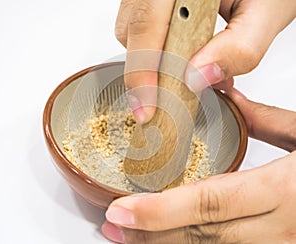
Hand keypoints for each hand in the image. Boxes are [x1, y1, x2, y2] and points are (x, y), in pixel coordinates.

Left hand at [101, 89, 295, 242]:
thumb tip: (226, 98)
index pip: (209, 205)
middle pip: (203, 238)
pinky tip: (172, 239)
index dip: (160, 213)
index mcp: (290, 191)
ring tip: (131, 236)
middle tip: (114, 227)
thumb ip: (266, 120)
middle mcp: (286, 230)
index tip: (120, 210)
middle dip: (152, 236)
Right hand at [115, 0, 295, 122]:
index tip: (146, 109)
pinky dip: (159, 52)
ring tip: (190, 68)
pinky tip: (184, 55)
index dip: (141, 71)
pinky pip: (142, 30)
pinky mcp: (155, 2)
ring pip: (133, 33)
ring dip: (156, 61)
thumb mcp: (265, 13)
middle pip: (132, 32)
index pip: (146, 24)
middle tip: (176, 93)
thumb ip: (238, 48)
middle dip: (149, 71)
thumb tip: (197, 79)